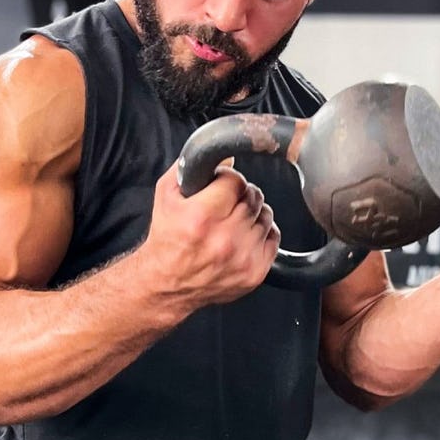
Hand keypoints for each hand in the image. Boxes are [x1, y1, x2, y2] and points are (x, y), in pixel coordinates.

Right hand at [140, 160, 280, 309]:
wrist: (167, 283)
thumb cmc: (167, 240)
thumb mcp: (166, 196)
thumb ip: (189, 168)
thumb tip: (223, 155)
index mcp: (202, 217)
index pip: (236, 181)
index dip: (228, 178)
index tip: (222, 184)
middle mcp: (225, 238)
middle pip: (253, 197)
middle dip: (240, 194)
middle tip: (226, 202)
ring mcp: (243, 257)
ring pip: (266, 215)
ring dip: (252, 213)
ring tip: (234, 220)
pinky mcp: (255, 271)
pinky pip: (273, 237)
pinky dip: (262, 232)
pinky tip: (244, 235)